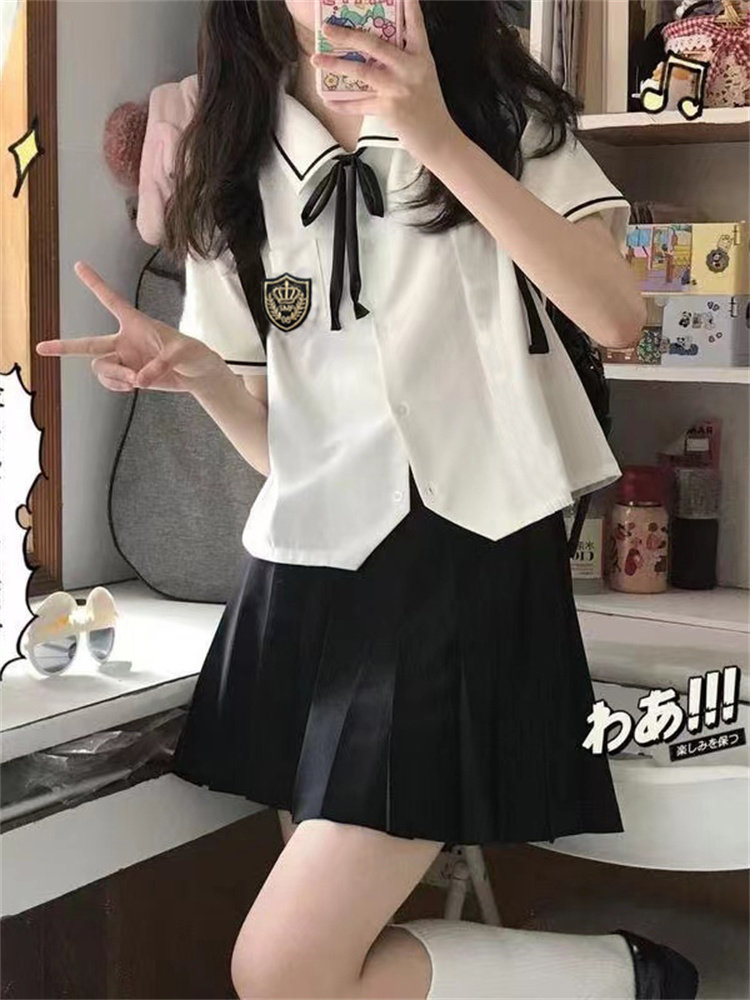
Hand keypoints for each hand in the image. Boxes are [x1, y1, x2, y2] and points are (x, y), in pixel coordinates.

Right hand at [35, 261, 228, 393]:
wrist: (197, 374)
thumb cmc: (193, 354)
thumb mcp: (182, 353)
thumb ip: (160, 364)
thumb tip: (138, 380)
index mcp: (136, 323)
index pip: (112, 300)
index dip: (95, 284)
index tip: (79, 265)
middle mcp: (124, 340)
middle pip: (87, 343)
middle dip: (64, 347)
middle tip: (41, 348)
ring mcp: (124, 360)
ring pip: (101, 368)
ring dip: (115, 377)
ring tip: (136, 381)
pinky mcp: (128, 376)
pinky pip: (110, 383)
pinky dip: (118, 386)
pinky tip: (135, 385)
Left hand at [310, 0, 457, 163]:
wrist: (438, 138)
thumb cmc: (428, 108)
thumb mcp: (423, 77)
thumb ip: (404, 62)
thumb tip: (374, 54)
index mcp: (420, 57)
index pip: (414, 25)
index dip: (408, 6)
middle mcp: (410, 68)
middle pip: (375, 45)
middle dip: (348, 35)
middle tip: (328, 29)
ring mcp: (398, 88)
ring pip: (362, 71)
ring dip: (336, 64)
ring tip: (316, 59)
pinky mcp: (389, 109)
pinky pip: (359, 104)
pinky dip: (342, 103)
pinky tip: (328, 100)